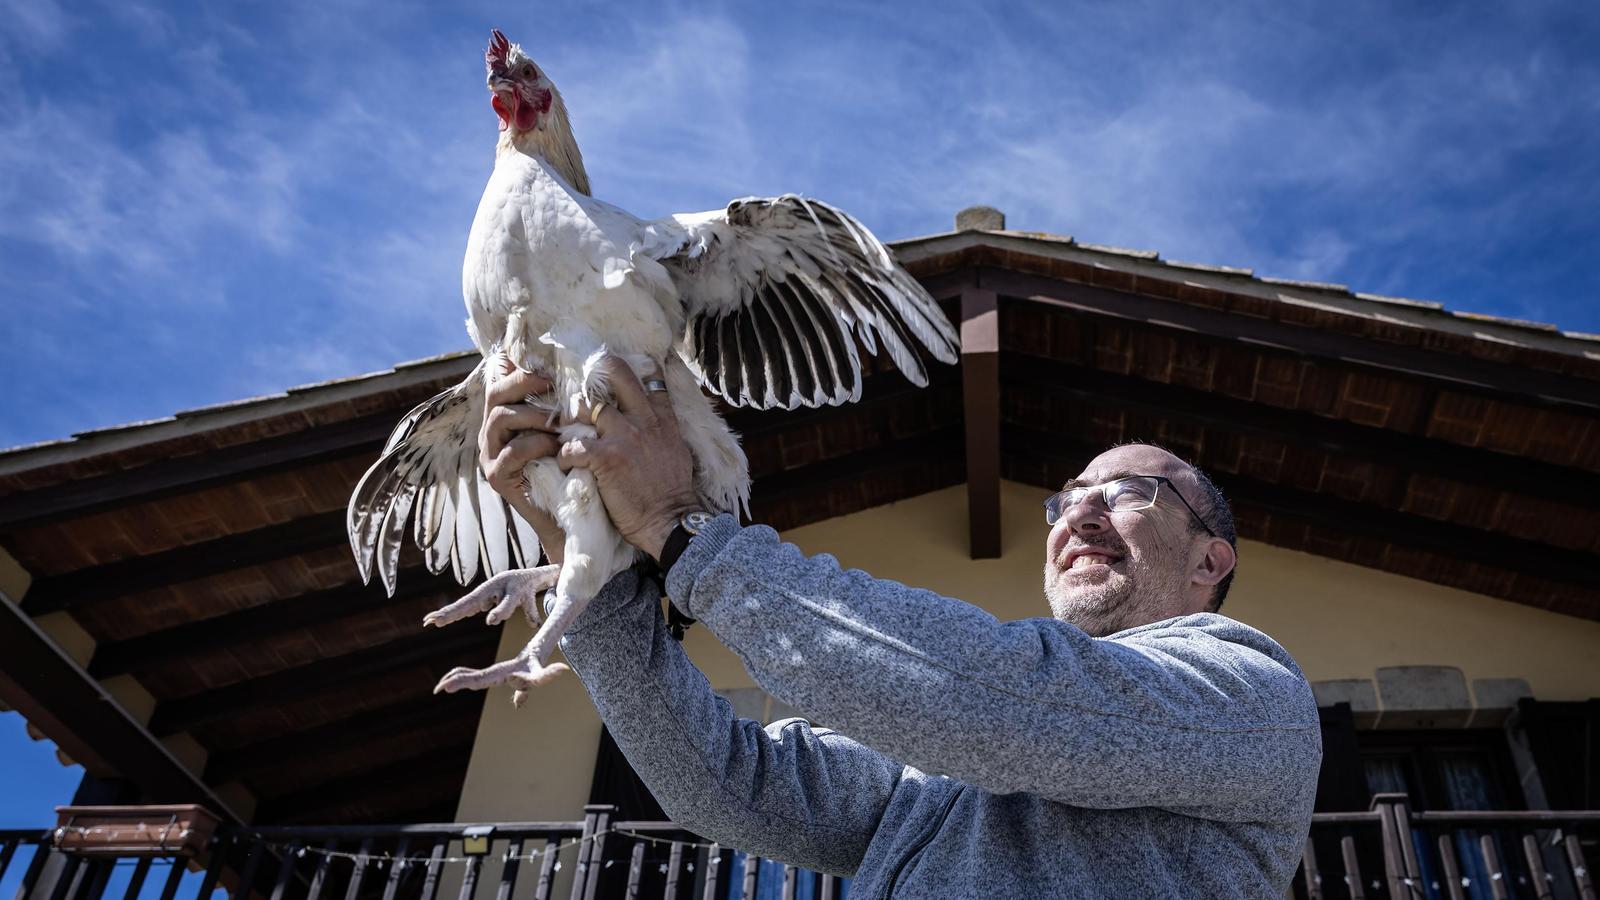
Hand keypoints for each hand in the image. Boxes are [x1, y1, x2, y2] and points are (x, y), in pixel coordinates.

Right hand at [478, 357, 566, 563]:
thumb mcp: (568, 428)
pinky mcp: (496, 476)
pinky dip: (536, 443)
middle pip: (496, 391)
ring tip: (559, 421)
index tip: (544, 359)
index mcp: (509, 414)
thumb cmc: (574, 467)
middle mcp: (494, 431)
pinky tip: (557, 446)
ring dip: (534, 414)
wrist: (572, 517)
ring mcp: (491, 454)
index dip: (518, 364)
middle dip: (524, 381)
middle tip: (551, 380)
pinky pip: (512, 450)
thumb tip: (580, 361)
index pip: (502, 378)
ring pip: (501, 417)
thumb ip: (562, 401)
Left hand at [559, 356, 700, 561]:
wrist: (670, 521)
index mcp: (662, 419)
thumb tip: (653, 423)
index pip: (650, 376)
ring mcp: (624, 436)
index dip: (628, 370)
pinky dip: (564, 455)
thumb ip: (662, 431)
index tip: (609, 375)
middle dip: (592, 376)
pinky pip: (572, 445)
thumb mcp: (676, 451)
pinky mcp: (606, 458)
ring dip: (570, 418)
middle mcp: (643, 420)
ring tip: (565, 434)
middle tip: (579, 395)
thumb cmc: (672, 493)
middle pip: (615, 373)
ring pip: (585, 405)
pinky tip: (566, 465)